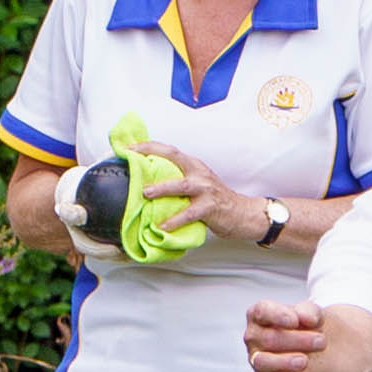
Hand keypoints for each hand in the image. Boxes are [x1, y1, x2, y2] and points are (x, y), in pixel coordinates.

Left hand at [131, 142, 274, 242]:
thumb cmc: (214, 200)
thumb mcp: (196, 184)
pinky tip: (163, 226)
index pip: (169, 149)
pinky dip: (175, 220)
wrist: (242, 213)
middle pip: (174, 156)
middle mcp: (199, 173)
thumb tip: (147, 183)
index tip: (129, 147)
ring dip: (162, 188)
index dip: (148, 146)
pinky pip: (190, 213)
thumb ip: (177, 180)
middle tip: (131, 158)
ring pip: (181, 185)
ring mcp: (206, 189)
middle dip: (151, 154)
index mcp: (193, 165)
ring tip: (145, 193)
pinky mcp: (210, 207)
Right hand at [243, 299, 326, 371]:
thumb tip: (308, 319)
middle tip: (321, 342)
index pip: (262, 312)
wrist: (311, 347)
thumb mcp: (311, 313)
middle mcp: (254, 337)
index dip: (277, 316)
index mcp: (260, 314)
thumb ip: (309, 311)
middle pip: (268, 338)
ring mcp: (257, 359)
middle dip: (297, 340)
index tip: (295, 321)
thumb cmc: (305, 324)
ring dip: (284, 362)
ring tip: (305, 361)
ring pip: (262, 362)